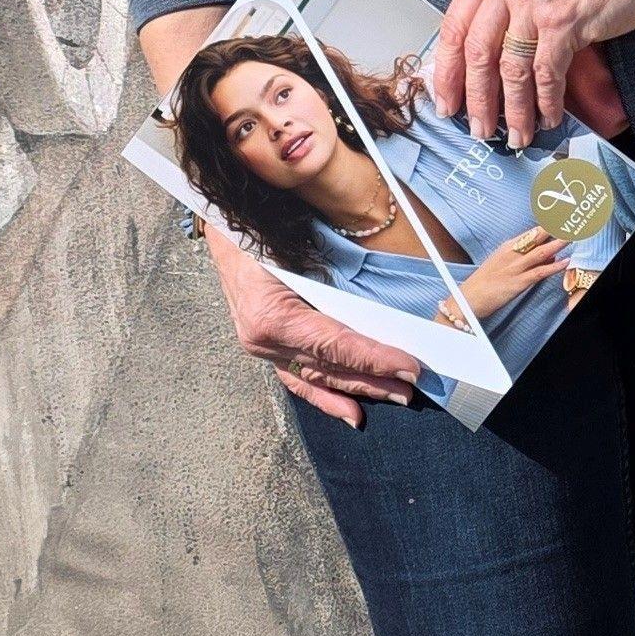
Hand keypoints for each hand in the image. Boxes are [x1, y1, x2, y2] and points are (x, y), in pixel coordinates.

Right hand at [205, 223, 419, 428]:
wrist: (222, 223)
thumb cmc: (261, 228)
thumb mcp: (300, 244)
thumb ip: (337, 274)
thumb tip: (382, 296)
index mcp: (272, 316)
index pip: (335, 346)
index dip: (374, 359)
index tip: (408, 367)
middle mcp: (263, 339)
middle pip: (330, 366)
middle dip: (375, 379)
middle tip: (412, 389)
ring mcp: (261, 346)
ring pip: (318, 377)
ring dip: (358, 388)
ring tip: (394, 397)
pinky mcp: (264, 346)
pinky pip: (298, 378)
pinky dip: (325, 396)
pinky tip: (350, 412)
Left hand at [426, 0, 634, 140]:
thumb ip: (495, 7)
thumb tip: (471, 67)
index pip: (454, 27)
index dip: (447, 73)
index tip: (446, 102)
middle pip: (478, 52)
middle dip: (477, 99)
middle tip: (479, 128)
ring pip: (511, 69)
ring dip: (513, 110)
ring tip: (516, 134)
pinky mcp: (564, 20)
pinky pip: (546, 73)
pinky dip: (546, 102)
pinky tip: (547, 117)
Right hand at [468, 227, 567, 316]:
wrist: (469, 298)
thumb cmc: (486, 281)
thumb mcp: (504, 263)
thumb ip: (527, 258)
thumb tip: (551, 255)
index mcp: (508, 246)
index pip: (533, 231)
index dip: (551, 223)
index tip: (565, 216)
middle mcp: (512, 253)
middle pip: (538, 236)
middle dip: (556, 228)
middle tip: (572, 220)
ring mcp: (515, 267)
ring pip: (541, 252)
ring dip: (558, 243)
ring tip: (573, 236)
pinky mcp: (518, 282)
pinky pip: (539, 273)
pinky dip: (553, 267)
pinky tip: (565, 262)